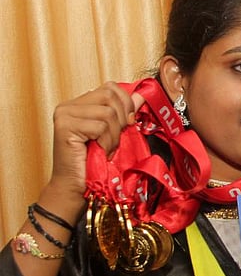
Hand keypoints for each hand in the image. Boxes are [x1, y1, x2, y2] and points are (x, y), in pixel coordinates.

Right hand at [48, 82, 142, 202]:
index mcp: (79, 104)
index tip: (128, 124)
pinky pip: (100, 126)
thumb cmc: (95, 164)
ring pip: (107, 112)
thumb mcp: (114, 133)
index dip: (126, 104)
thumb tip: (141, 96)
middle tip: (115, 140)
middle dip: (121, 120)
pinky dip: (107, 142)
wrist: (75, 188)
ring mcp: (64, 114)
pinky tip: (101, 152)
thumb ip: (124, 113)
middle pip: (110, 96)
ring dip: (114, 135)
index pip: (110, 88)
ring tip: (107, 148)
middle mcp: (68, 105)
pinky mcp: (64, 126)